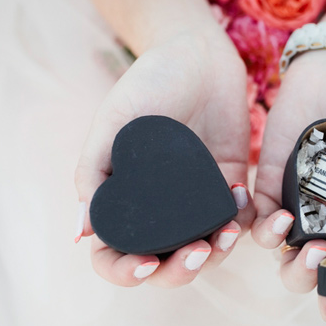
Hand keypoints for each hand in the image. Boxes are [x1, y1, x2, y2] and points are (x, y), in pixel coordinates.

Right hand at [74, 30, 255, 286]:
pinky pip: (240, 217)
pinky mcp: (229, 184)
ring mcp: (196, 199)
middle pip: (166, 262)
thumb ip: (93, 173)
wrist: (196, 55)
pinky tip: (240, 197)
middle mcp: (160, 207)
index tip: (144, 264)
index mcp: (125, 199)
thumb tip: (82, 234)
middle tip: (195, 253)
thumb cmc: (148, 84)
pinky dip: (243, 219)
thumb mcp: (112, 123)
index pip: (116, 254)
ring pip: (206, 248)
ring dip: (217, 252)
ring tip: (225, 234)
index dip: (125, 271)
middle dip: (180, 270)